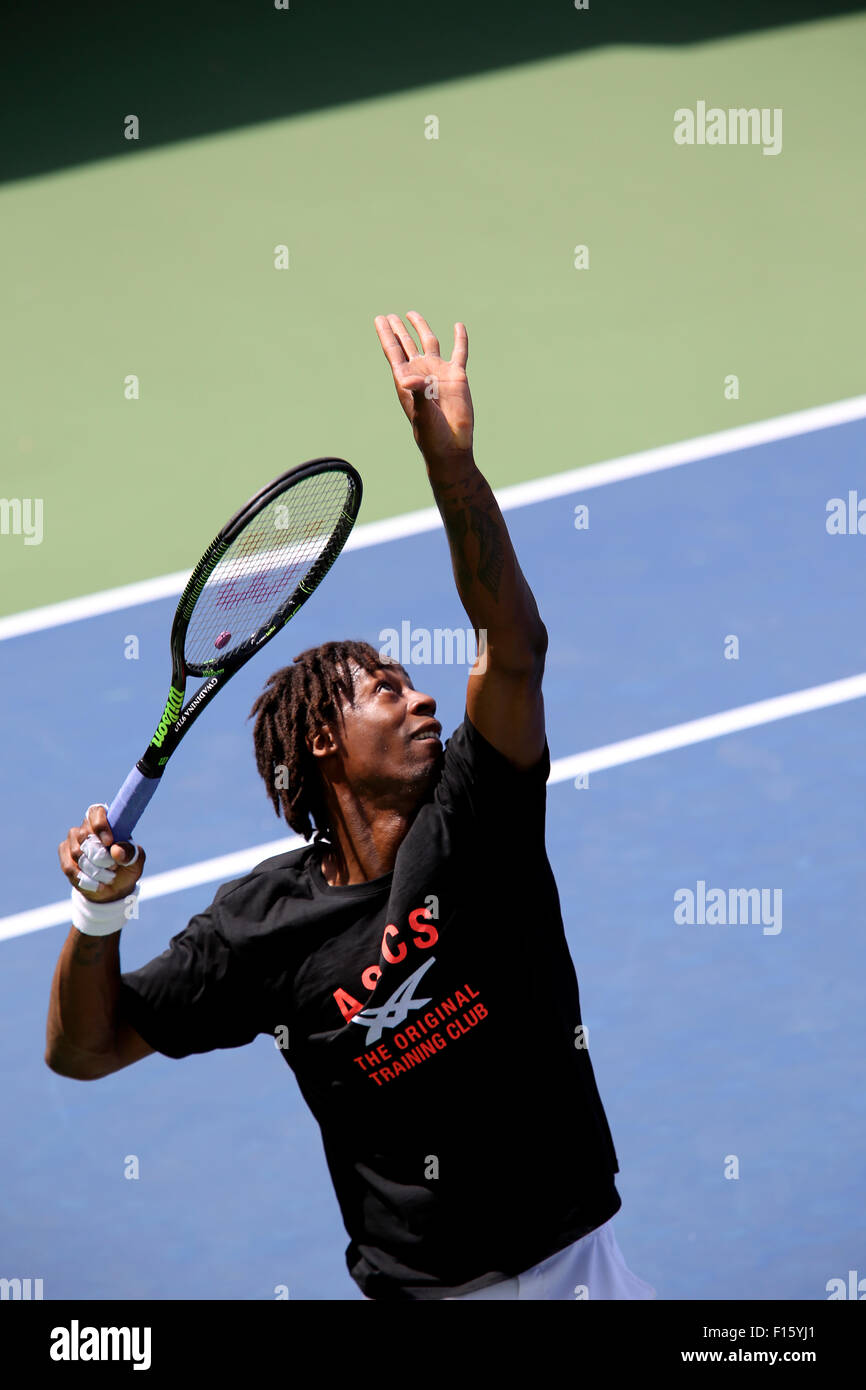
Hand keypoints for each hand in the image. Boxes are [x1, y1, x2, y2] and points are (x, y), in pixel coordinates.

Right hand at [58, 804, 145, 902]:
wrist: (114, 887)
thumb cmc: (126, 867)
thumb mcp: (136, 861)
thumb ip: (130, 853)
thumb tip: (116, 850)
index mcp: (106, 821)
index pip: (96, 812)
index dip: (100, 825)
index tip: (109, 842)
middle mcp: (86, 828)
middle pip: (84, 834)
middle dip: (99, 854)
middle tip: (113, 867)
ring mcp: (73, 841)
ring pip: (76, 852)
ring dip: (93, 869)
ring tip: (107, 876)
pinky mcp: (65, 856)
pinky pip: (69, 867)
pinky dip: (84, 878)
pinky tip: (97, 884)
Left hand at [374, 311, 473, 463]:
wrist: (452, 445)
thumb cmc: (431, 434)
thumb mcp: (421, 414)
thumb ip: (417, 393)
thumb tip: (408, 379)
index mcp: (406, 381)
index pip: (393, 351)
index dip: (386, 334)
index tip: (379, 318)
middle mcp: (421, 373)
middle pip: (406, 344)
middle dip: (398, 330)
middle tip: (390, 316)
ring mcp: (439, 373)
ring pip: (429, 343)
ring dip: (421, 329)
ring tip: (412, 315)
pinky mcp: (457, 376)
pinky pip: (459, 352)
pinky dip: (460, 339)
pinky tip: (458, 326)